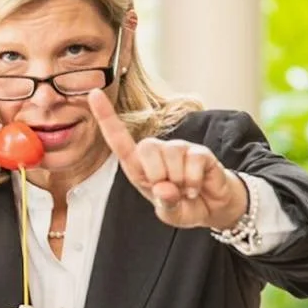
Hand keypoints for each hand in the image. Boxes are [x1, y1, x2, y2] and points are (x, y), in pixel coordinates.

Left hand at [88, 90, 247, 229]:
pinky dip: (194, 182)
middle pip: (146, 147)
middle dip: (157, 174)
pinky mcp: (199, 151)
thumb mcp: (169, 214)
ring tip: (185, 189)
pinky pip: (192, 163)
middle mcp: (156, 153)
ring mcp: (178, 149)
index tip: (94, 93)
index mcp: (139, 167)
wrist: (213, 208)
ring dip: (180, 182)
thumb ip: (164, 204)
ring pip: (171, 157)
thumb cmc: (183, 206)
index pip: (119, 140)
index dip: (106, 117)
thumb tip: (163, 188)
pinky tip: (196, 188)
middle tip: (169, 191)